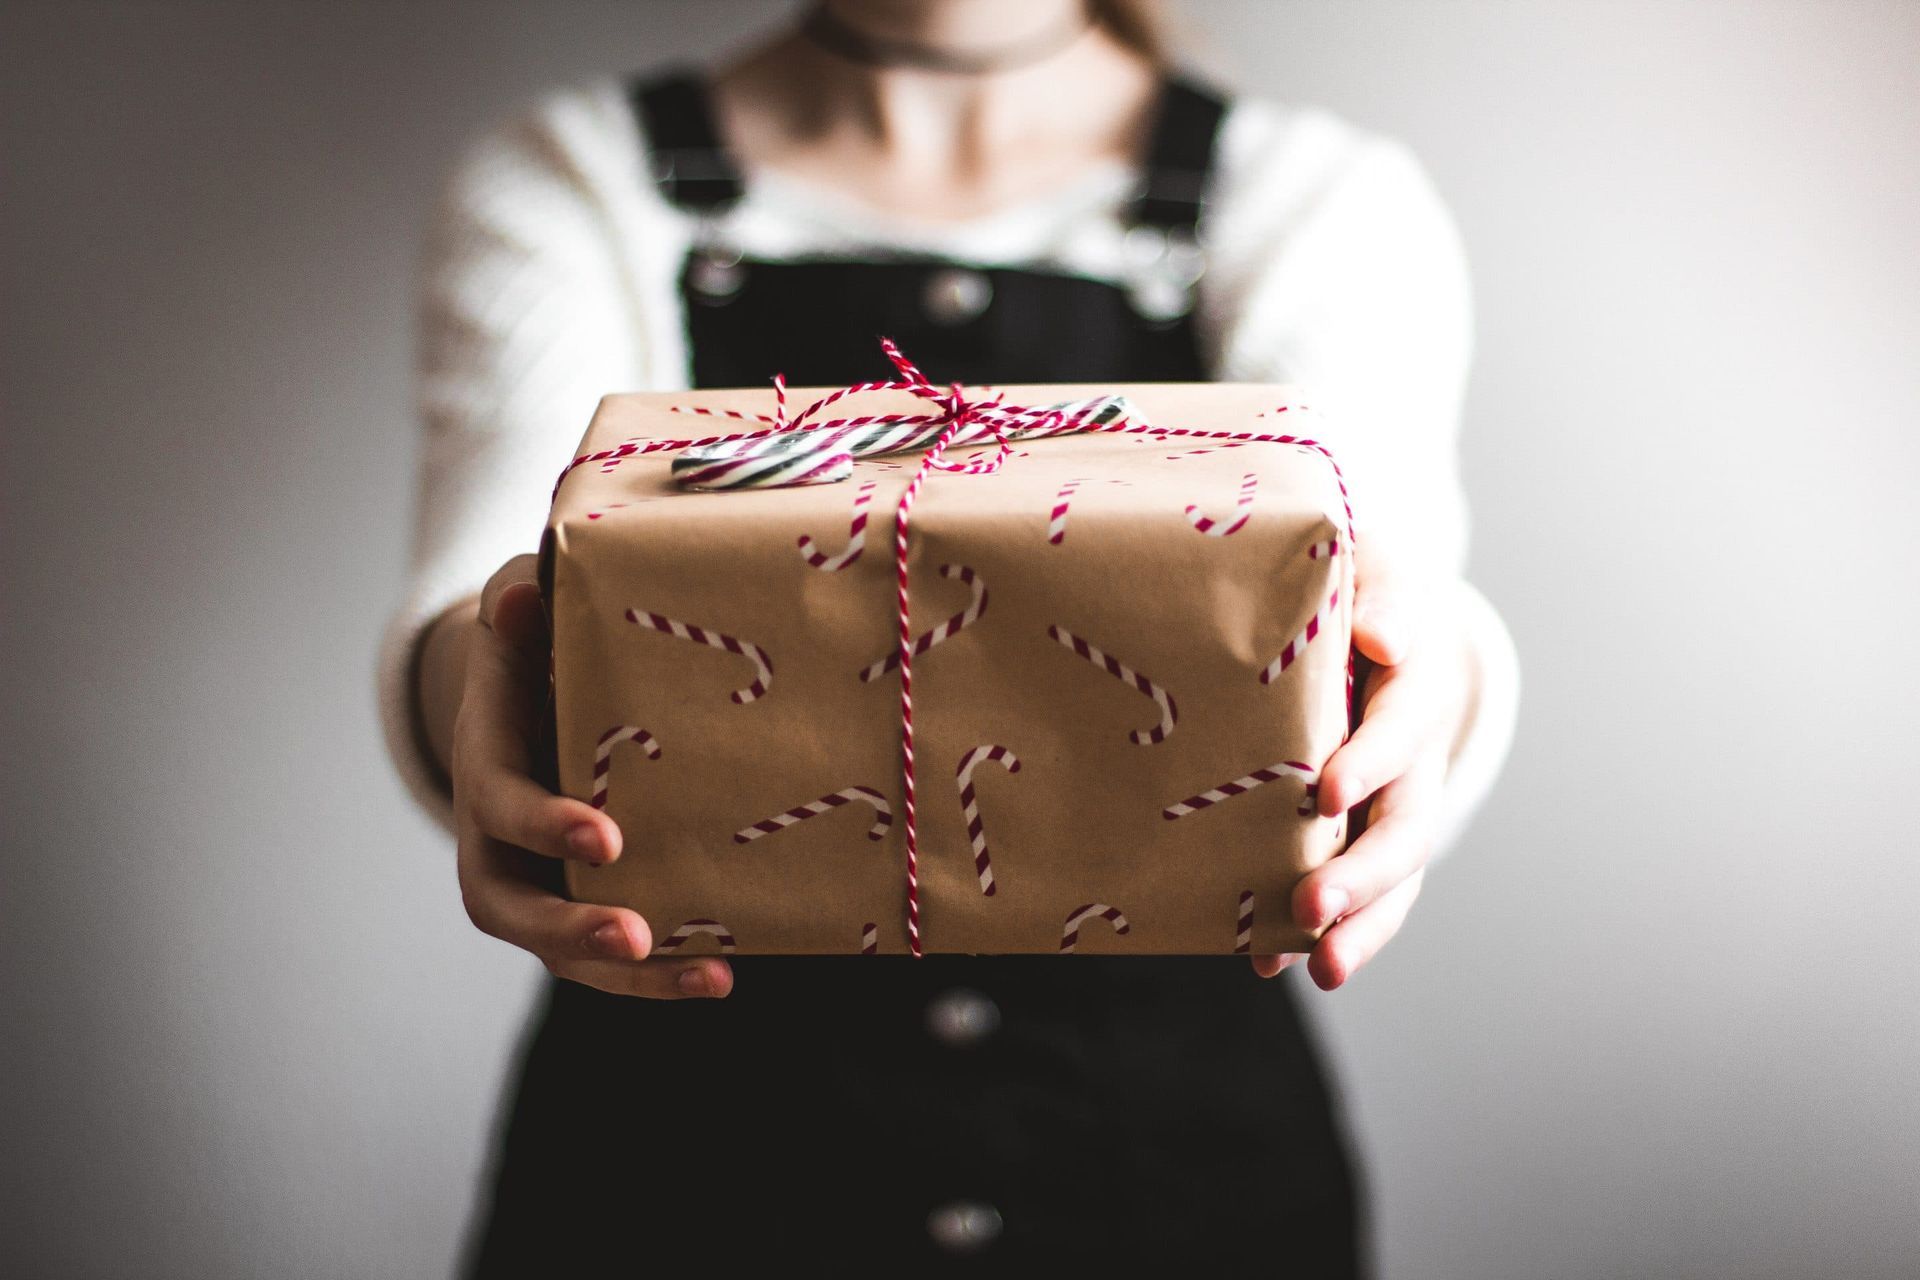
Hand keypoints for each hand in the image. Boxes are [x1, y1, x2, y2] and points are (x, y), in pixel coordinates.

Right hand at [450, 554, 732, 998]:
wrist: (532, 687)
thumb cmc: (536, 643)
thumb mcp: (524, 609)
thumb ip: (521, 604)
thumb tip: (521, 598)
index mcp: (486, 763)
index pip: (500, 805)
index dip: (545, 824)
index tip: (607, 837)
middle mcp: (497, 838)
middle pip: (510, 908)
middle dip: (570, 928)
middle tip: (635, 936)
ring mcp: (537, 878)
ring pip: (560, 949)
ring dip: (630, 975)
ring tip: (709, 977)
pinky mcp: (581, 899)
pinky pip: (609, 953)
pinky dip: (661, 972)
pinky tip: (725, 973)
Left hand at [1253, 540, 1470, 989]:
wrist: (1378, 627)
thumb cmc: (1359, 592)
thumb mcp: (1372, 572)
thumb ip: (1377, 598)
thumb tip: (1381, 637)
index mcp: (1416, 689)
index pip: (1401, 729)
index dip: (1371, 761)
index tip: (1326, 791)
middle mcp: (1415, 761)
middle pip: (1404, 828)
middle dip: (1362, 874)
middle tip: (1311, 907)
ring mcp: (1392, 807)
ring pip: (1391, 879)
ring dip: (1360, 927)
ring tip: (1322, 971)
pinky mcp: (1359, 836)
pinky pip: (1354, 895)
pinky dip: (1319, 932)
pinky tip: (1268, 962)